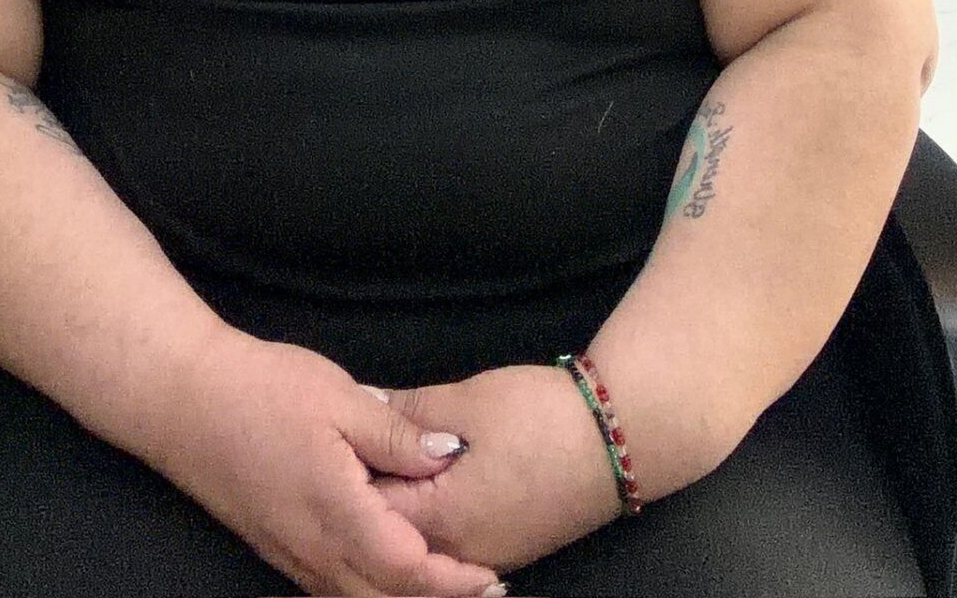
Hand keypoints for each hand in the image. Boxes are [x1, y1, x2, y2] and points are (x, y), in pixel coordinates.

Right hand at [153, 328, 510, 597]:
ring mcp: (292, 556)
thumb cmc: (261, 390)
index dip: (454, 583)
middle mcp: (314, 550)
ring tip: (447, 584)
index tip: (493, 576)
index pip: (408, 572)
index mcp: (337, 512)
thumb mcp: (339, 398)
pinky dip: (370, 591)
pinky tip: (388, 573)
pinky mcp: (278, 549)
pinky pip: (332, 590)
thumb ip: (397, 436)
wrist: (183, 400)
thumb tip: (451, 457)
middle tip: (485, 589)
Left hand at [363, 364, 616, 579]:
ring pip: (423, 546)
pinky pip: (452, 548)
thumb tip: (361, 405)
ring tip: (386, 464)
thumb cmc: (542, 416)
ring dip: (402, 511)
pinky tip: (425, 485)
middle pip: (395, 536)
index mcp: (443, 519)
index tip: (334, 440)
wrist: (622, 439)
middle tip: (354, 451)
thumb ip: (409, 410)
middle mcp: (461, 554)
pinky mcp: (508, 549)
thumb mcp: (468, 401)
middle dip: (371, 496)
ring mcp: (487, 557)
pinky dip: (430, 522)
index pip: (371, 512)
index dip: (349, 474)